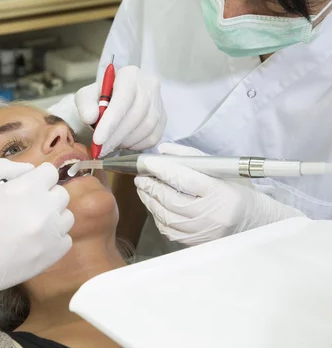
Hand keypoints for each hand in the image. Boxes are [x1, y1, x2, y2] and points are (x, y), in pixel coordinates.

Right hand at [0, 159, 73, 302]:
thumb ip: (3, 167)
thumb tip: (29, 169)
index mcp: (24, 190)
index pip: (50, 172)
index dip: (36, 176)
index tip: (22, 186)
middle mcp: (42, 212)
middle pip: (61, 193)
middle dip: (44, 194)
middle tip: (22, 205)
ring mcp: (48, 238)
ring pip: (66, 217)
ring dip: (52, 216)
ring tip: (28, 223)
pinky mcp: (48, 259)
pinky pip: (65, 240)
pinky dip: (53, 238)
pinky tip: (33, 240)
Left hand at [75, 65, 165, 154]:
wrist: (114, 102)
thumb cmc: (99, 98)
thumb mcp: (86, 97)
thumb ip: (85, 105)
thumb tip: (90, 117)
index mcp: (129, 74)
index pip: (124, 97)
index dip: (111, 121)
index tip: (98, 140)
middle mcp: (149, 84)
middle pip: (136, 114)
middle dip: (116, 136)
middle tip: (100, 150)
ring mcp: (159, 101)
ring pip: (146, 127)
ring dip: (126, 141)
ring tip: (110, 145)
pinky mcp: (163, 118)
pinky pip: (153, 136)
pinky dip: (136, 145)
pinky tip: (124, 143)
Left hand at [134, 143, 304, 244]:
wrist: (254, 221)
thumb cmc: (236, 191)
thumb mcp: (220, 169)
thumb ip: (191, 156)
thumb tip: (162, 150)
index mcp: (219, 192)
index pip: (185, 179)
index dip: (162, 170)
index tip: (147, 163)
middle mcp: (211, 214)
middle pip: (172, 200)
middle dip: (151, 187)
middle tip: (141, 177)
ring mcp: (203, 231)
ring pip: (167, 217)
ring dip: (150, 201)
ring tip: (144, 189)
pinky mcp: (197, 242)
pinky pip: (169, 231)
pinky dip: (158, 217)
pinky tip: (154, 206)